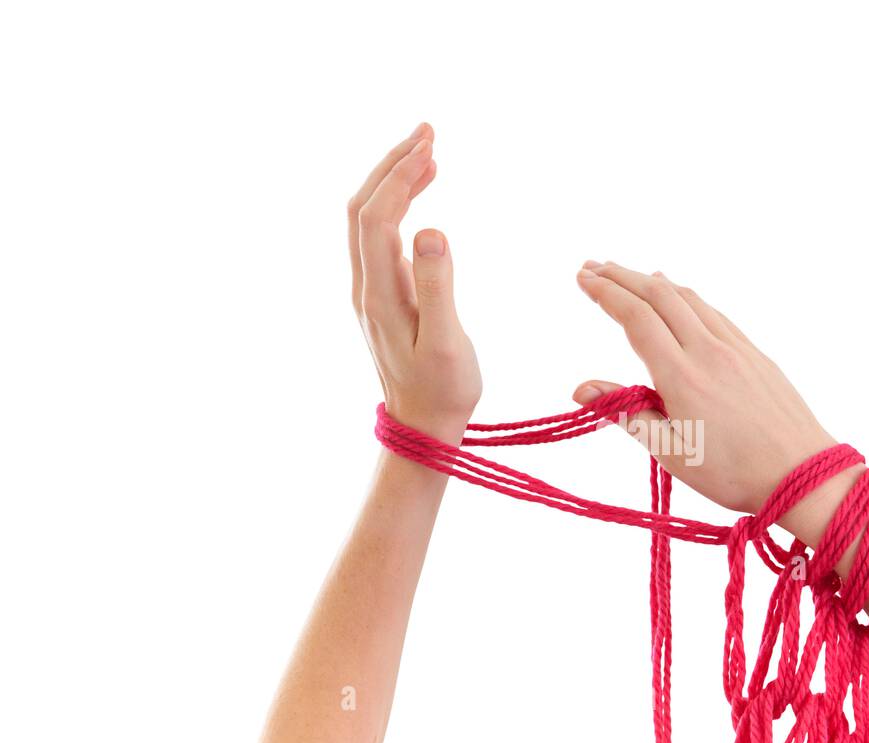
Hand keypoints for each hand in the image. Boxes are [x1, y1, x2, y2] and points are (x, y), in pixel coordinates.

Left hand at [348, 123, 480, 437]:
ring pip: (368, 219)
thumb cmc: (443, 391)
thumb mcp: (448, 343)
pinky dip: (398, 203)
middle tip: (428, 131)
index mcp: (379, 295)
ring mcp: (371, 290)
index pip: (377, 218)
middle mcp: (366, 287)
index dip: (399, 176)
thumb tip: (430, 229)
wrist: (424, 429)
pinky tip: (422, 192)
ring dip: (393, 180)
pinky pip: (381, 235)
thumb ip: (439, 287)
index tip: (432, 145)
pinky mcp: (383, 295)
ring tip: (429, 150)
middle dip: (391, 164)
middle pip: (363, 208)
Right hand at [574, 262, 849, 540]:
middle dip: (622, 277)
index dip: (606, 294)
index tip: (583, 279)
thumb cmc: (734, 474)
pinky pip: (714, 312)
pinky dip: (686, 297)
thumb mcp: (671, 453)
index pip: (636, 318)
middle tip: (593, 267)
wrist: (804, 473)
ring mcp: (736, 348)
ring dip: (653, 281)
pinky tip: (678, 297)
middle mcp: (709, 351)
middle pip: (659, 297)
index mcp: (682, 376)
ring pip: (689, 299)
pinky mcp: (755, 354)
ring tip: (628, 275)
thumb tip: (582, 388)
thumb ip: (626, 413)